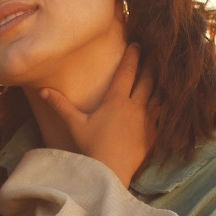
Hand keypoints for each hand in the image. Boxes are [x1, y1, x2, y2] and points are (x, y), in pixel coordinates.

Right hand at [41, 43, 156, 187]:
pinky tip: (173, 99)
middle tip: (157, 51)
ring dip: (163, 81)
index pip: (127, 71)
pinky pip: (165, 113)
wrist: (110, 171)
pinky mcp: (154, 133)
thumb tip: (42, 90)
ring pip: (159, 94)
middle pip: (148, 79)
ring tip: (167, 71)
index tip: (138, 43)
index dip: (133, 55)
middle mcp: (134, 105)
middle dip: (152, 63)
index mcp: (115, 100)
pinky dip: (169, 103)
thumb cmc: (91, 147)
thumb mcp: (75, 125)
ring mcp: (147, 119)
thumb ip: (61, 105)